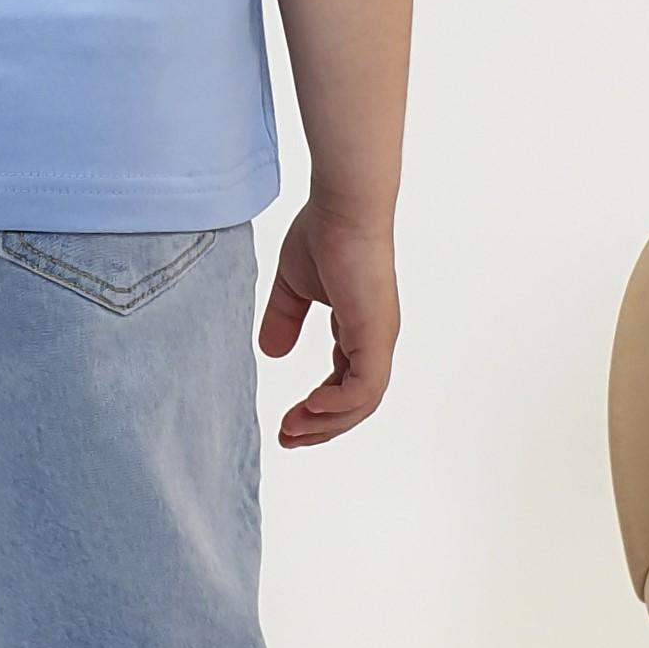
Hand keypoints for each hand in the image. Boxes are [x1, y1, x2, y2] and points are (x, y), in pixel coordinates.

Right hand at [258, 206, 398, 448]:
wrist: (344, 208)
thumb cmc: (324, 234)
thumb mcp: (294, 286)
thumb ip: (284, 318)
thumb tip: (270, 353)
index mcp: (359, 329)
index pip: (345, 383)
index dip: (318, 408)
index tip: (287, 421)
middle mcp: (374, 339)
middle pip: (355, 403)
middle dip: (321, 427)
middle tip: (287, 439)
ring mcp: (379, 338)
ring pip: (362, 402)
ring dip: (327, 422)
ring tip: (292, 430)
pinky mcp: (376, 334)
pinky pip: (365, 386)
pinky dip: (339, 404)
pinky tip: (310, 406)